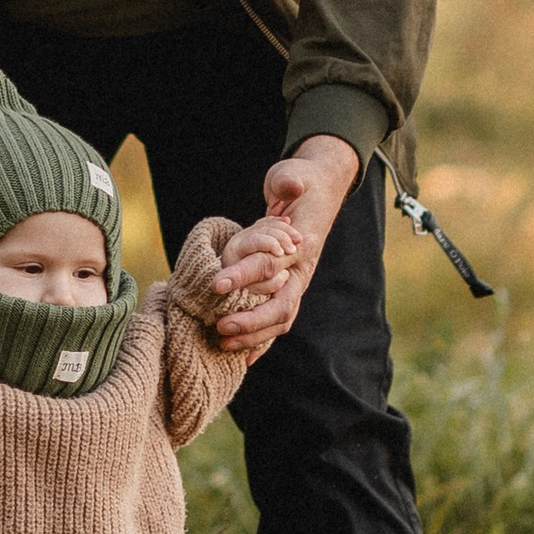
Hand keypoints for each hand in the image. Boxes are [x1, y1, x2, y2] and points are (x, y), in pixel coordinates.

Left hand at [214, 139, 361, 352]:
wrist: (317, 192)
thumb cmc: (299, 183)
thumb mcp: (294, 174)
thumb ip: (290, 181)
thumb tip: (288, 187)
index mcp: (300, 246)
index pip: (271, 265)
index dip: (244, 275)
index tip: (216, 284)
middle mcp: (300, 270)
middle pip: (280, 304)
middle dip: (250, 319)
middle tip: (219, 326)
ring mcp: (296, 283)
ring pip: (279, 319)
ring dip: (253, 336)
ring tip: (223, 343)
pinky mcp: (288, 289)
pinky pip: (276, 321)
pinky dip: (261, 341)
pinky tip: (243, 358)